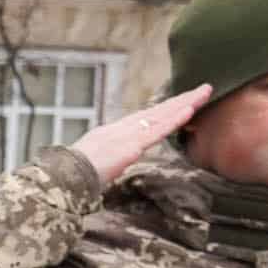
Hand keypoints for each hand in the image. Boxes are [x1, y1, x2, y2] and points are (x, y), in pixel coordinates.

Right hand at [68, 86, 210, 183]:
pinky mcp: (131, 146)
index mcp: (113, 132)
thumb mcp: (95, 164)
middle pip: (158, 110)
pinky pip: (157, 130)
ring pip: (162, 115)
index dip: (167, 108)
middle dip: (182, 99)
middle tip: (204, 88)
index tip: (185, 100)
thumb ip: (109, 158)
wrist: (62, 179)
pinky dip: (174, 119)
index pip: (146, 117)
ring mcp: (126, 135)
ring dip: (185, 103)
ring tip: (205, 92)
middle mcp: (122, 128)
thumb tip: (117, 161)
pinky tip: (189, 110)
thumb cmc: (73, 176)